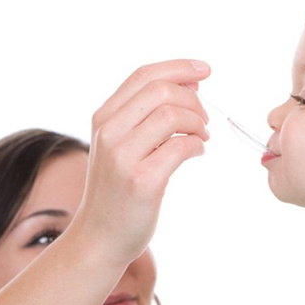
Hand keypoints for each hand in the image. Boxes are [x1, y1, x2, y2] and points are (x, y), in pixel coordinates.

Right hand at [70, 59, 210, 266]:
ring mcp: (123, 156)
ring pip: (172, 115)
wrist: (100, 237)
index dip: (178, 68)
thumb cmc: (118, 189)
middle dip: (193, 100)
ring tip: (202, 136)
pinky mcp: (142, 181)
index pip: (143, 75)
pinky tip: (198, 152)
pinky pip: (181, 147)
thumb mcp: (121, 145)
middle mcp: (109, 132)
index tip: (204, 70)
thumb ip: (146, 115)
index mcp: (104, 118)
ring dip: (198, 123)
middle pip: (161, 91)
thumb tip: (190, 84)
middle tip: (205, 119)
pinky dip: (197, 145)